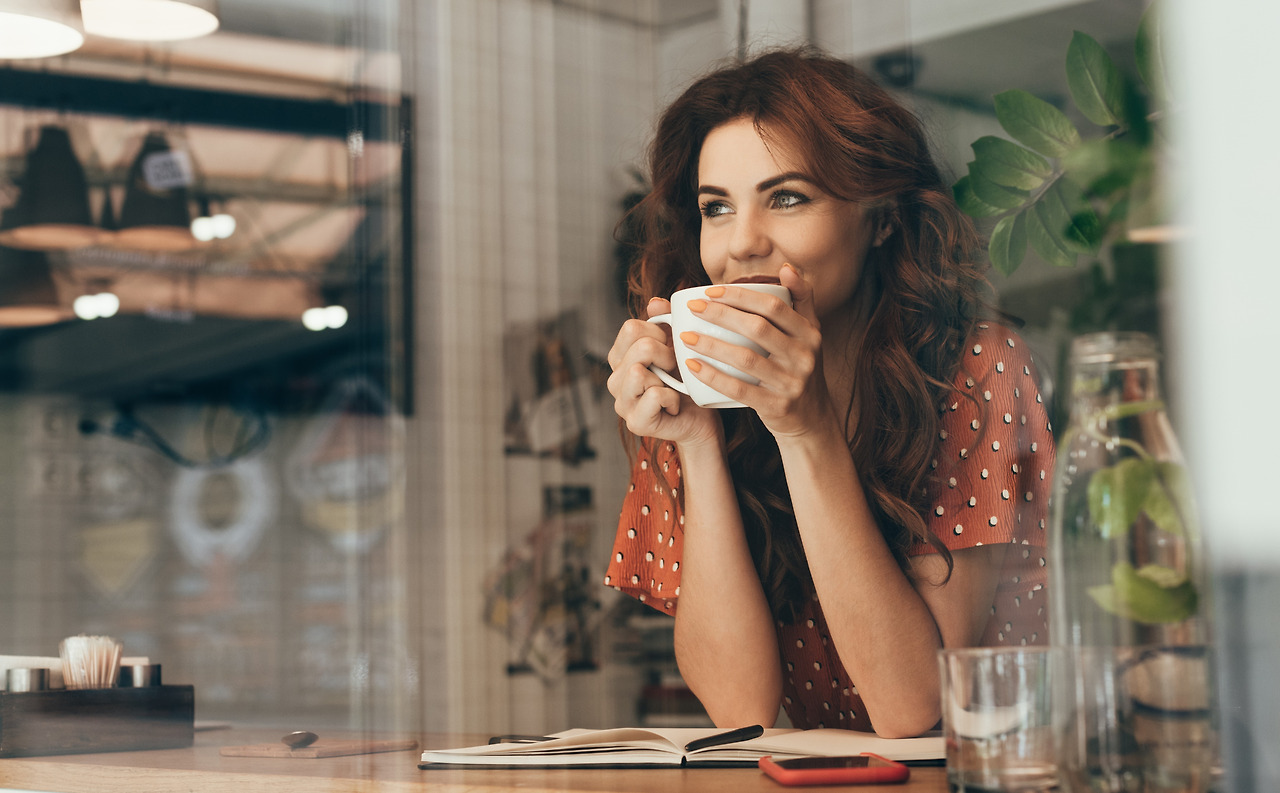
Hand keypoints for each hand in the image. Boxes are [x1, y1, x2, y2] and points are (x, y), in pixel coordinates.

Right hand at [606, 297, 721, 445]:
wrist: (701, 420)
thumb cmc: (688, 382)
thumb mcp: (677, 347)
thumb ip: (665, 322)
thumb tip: (655, 304)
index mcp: (620, 358)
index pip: (631, 328)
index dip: (659, 334)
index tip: (671, 349)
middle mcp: (615, 379)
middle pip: (639, 347)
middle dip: (667, 356)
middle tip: (675, 371)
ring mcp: (622, 403)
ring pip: (639, 371)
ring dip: (667, 378)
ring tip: (673, 388)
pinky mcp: (635, 422)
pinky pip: (654, 395)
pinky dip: (672, 398)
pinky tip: (674, 406)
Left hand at [678, 265, 837, 437]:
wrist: (812, 419)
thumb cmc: (799, 369)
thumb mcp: (809, 335)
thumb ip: (801, 299)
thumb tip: (785, 268)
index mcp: (810, 333)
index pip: (773, 306)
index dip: (740, 295)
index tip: (710, 291)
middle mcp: (805, 356)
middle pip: (757, 328)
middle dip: (720, 314)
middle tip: (693, 308)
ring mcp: (792, 383)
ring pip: (746, 358)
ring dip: (712, 345)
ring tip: (685, 336)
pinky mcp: (778, 406)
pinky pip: (740, 390)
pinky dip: (714, 377)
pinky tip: (693, 366)